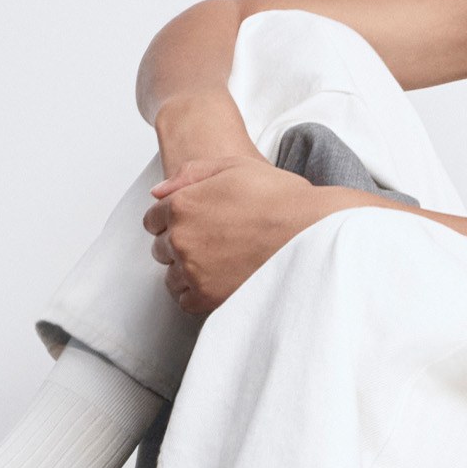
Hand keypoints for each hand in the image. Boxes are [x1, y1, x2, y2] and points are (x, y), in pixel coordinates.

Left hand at [142, 157, 333, 313]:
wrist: (313, 231)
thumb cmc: (280, 198)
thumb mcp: (233, 166)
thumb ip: (190, 174)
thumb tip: (158, 192)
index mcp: (182, 205)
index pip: (153, 219)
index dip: (172, 219)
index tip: (193, 223)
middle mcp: (182, 239)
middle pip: (161, 248)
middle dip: (180, 243)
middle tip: (212, 241)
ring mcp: (194, 271)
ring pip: (172, 276)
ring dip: (188, 270)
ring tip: (218, 262)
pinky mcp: (210, 298)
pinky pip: (186, 301)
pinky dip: (197, 293)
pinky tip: (218, 281)